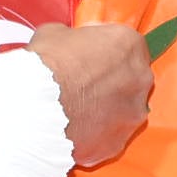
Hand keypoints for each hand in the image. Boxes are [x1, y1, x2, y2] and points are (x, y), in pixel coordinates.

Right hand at [28, 21, 152, 164]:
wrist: (36, 109)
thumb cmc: (47, 64)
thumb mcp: (56, 33)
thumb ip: (74, 38)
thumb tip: (71, 44)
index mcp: (130, 45)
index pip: (125, 44)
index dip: (105, 49)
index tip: (88, 56)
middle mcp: (140, 79)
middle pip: (130, 78)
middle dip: (111, 81)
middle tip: (84, 84)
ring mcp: (132, 114)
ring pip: (124, 110)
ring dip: (107, 110)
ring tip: (77, 112)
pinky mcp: (118, 143)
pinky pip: (109, 135)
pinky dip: (96, 134)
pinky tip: (75, 131)